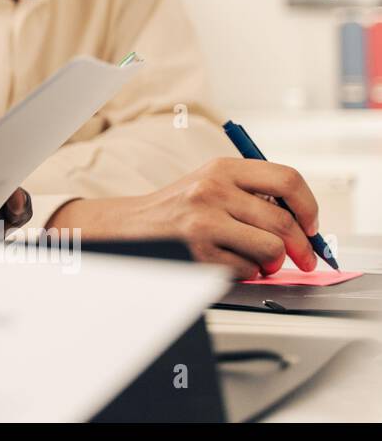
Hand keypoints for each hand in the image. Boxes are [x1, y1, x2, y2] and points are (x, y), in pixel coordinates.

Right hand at [46, 158, 320, 278]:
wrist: (129, 226)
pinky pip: (246, 269)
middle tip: (303, 258)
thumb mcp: (210, 183)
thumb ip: (252, 192)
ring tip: (261, 261)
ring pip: (270, 249)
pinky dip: (246, 272)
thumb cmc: (177, 209)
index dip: (309, 206)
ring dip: (273, 263)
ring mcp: (204, 221)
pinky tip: (230, 263)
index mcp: (221, 168)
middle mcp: (212, 190)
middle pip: (283, 221)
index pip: (287, 179)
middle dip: (301, 247)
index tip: (311, 225)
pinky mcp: (198, 251)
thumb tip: (303, 221)